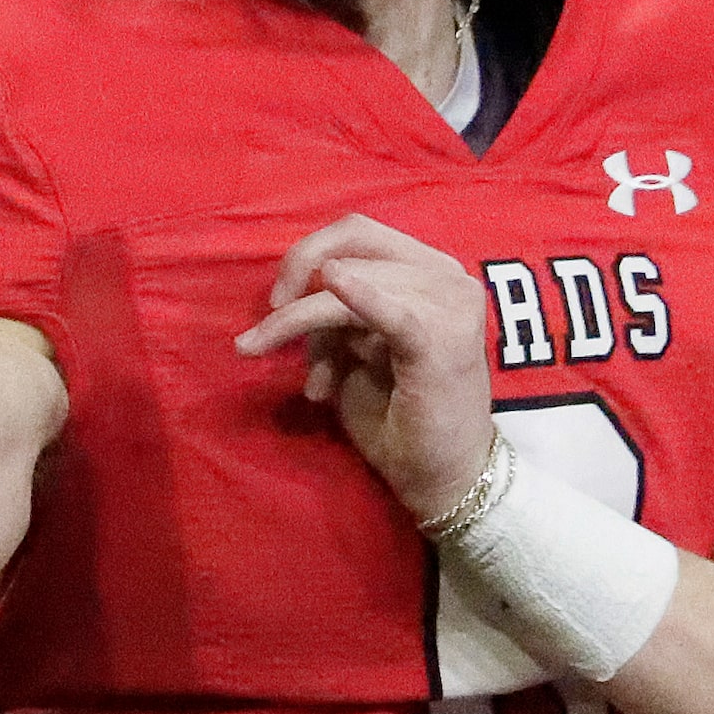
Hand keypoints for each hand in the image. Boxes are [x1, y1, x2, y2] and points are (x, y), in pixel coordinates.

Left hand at [235, 213, 495, 520]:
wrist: (443, 480)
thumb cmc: (400, 417)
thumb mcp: (353, 354)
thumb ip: (332, 316)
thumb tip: (291, 301)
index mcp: (429, 271)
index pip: (358, 233)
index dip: (306, 253)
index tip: (275, 301)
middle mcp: (446, 277)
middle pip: (352, 242)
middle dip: (297, 280)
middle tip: (264, 331)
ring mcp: (450, 306)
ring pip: (351, 282)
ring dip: (307, 326)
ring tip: (314, 383)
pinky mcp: (441, 342)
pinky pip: (391, 311)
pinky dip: (359, 297)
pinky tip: (333, 285)